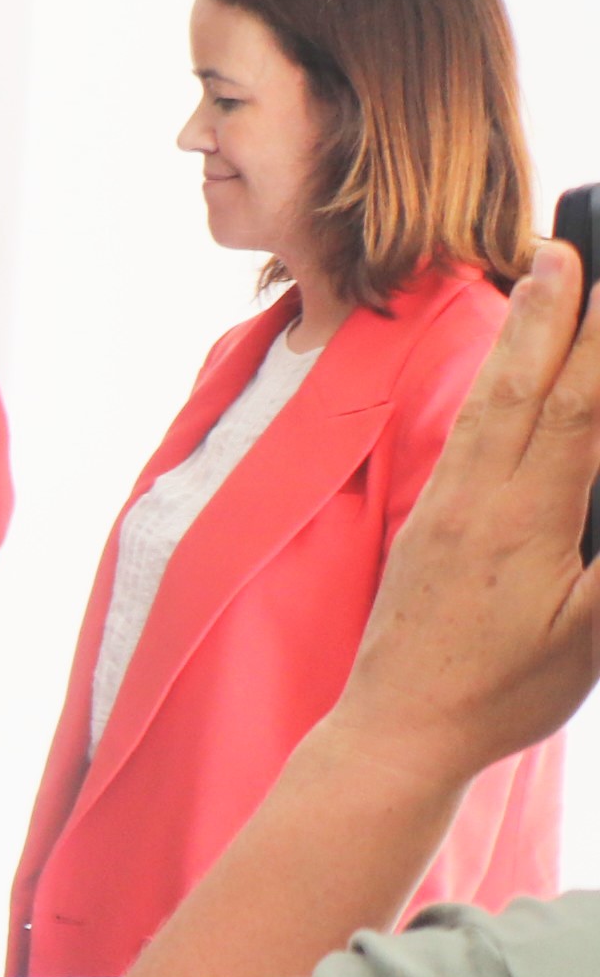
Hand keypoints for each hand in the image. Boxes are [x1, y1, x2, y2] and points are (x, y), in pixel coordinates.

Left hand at [327, 240, 599, 786]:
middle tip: (565, 245)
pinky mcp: (431, 520)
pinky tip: (507, 365)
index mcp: (523, 521)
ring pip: (490, 404)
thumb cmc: (499, 694)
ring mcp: (447, 506)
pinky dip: (496, 384)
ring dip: (519, 336)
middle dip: (550, 314)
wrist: (395, 731)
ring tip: (538, 278)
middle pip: (522, 387)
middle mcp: (477, 499)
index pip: (578, 413)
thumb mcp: (584, 640)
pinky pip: (469, 433)